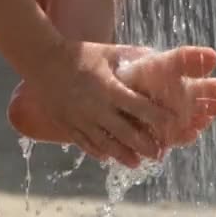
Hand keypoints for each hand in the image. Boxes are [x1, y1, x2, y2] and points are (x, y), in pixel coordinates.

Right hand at [21, 40, 175, 167]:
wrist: (43, 61)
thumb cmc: (80, 54)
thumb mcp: (108, 53)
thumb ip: (132, 58)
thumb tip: (158, 59)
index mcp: (108, 89)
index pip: (139, 107)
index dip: (157, 117)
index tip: (173, 125)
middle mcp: (95, 108)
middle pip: (124, 132)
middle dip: (144, 145)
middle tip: (160, 154)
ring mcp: (80, 119)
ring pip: (104, 143)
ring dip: (122, 155)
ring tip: (136, 163)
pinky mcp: (67, 125)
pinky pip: (84, 143)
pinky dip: (97, 152)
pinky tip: (108, 158)